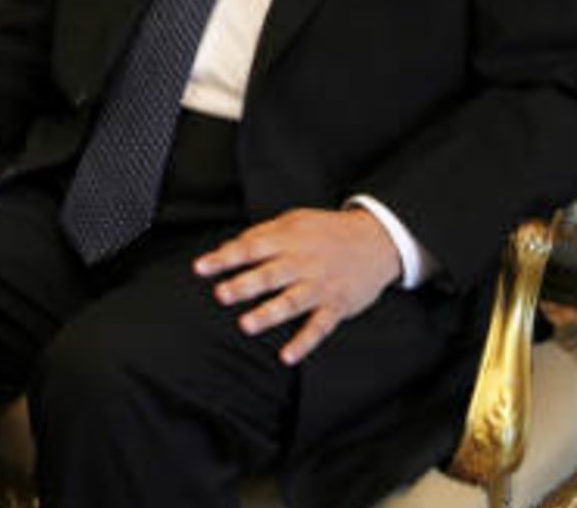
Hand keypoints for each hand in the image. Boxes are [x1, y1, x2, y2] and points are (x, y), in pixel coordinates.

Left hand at [193, 207, 401, 364]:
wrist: (378, 240)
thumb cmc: (328, 230)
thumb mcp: (294, 221)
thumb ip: (260, 234)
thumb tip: (227, 247)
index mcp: (288, 241)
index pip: (250, 248)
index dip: (224, 258)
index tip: (200, 267)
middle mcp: (303, 264)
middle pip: (270, 275)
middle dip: (244, 286)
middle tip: (220, 294)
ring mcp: (321, 286)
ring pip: (292, 303)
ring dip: (269, 314)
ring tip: (246, 325)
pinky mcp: (337, 306)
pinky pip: (320, 327)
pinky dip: (304, 343)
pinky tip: (287, 357)